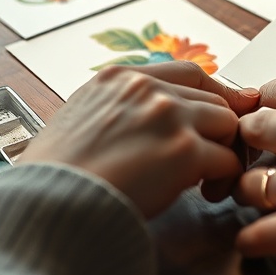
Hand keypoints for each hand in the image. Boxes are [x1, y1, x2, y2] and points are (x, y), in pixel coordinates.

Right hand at [20, 61, 259, 217]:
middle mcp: (147, 89)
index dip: (215, 91)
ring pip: (227, 124)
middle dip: (219, 130)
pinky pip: (227, 159)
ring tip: (212, 178)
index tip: (228, 106)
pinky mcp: (185, 152)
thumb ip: (121, 109)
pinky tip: (208, 191)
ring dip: (225, 151)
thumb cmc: (56, 173)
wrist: (47, 202)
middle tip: (214, 158)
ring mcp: (169, 117)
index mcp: (119, 78)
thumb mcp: (81, 117)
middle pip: (213, 99)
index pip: (188, 72)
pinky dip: (225, 177)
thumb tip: (152, 123)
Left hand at [233, 64, 275, 274]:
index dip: (270, 96)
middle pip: (258, 127)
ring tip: (254, 199)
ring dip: (249, 191)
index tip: (264, 104)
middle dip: (252, 139)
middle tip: (252, 151)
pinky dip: (253, 241)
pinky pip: (259, 235)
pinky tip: (254, 241)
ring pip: (249, 183)